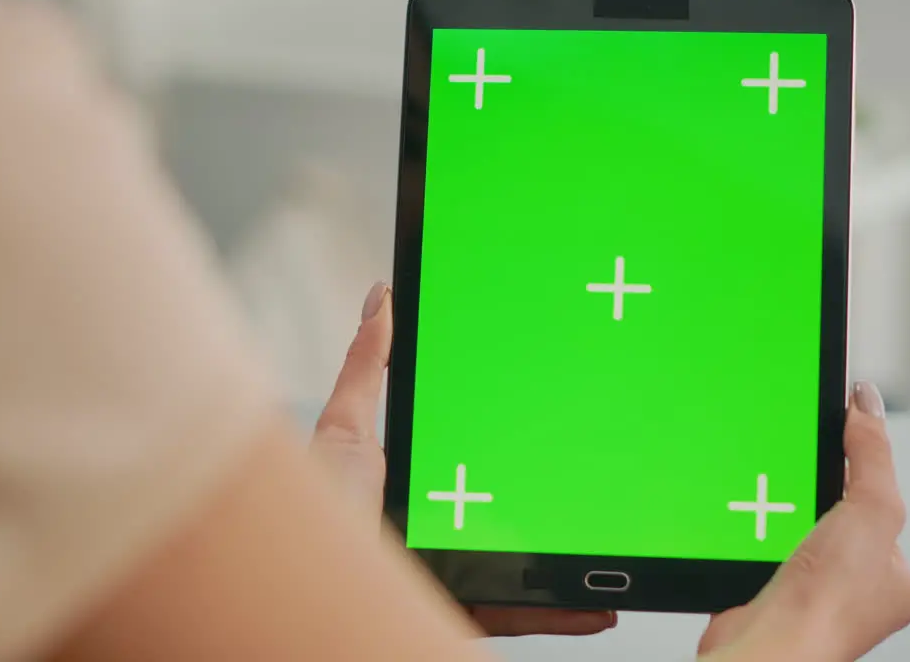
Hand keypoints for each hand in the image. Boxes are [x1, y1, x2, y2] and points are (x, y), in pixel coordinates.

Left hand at [309, 282, 617, 637]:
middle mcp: (435, 525)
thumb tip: (382, 296)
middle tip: (594, 474)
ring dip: (567, 559)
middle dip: (551, 496)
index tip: (552, 406)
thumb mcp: (346, 429)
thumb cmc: (310, 514)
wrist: (302, 598)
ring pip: (521, 564)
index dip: (511, 431)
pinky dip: (560, 612)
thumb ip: (367, 368)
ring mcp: (450, 569)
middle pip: (505, 507)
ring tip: (608, 546)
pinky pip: (518, 612)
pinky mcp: (460, 607)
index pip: (472, 449)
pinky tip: (597, 606)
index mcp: (412, 480)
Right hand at [698, 382, 909, 661]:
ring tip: (760, 506)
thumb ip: (872, 458)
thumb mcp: (871, 512)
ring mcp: (805, 594)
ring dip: (767, 513)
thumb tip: (868, 405)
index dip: (850, 470)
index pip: (874, 503)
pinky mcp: (761, 594)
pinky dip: (741, 534)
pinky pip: (751, 546)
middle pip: (826, 513)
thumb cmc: (825, 607)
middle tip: (787, 482)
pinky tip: (739, 530)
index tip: (825, 440)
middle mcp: (851, 589)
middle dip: (803, 494)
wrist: (766, 647)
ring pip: (784, 528)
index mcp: (891, 576)